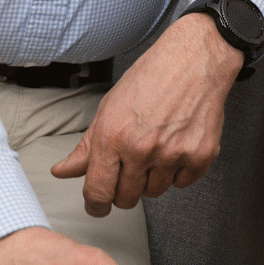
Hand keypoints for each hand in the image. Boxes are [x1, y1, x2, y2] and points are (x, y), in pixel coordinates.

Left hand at [50, 12, 241, 214]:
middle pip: (126, 198)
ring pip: (155, 192)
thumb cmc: (151, 77)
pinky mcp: (201, 155)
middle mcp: (141, 149)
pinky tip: (177, 146)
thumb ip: (86, 146)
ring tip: (157, 148)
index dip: (95, 205)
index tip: (98, 205)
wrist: (195, 58)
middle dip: (124, 189)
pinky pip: (182, 183)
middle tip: (131, 166)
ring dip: (152, 178)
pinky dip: (178, 171)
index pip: (98, 192)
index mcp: (112, 137)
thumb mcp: (109, 107)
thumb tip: (62, 171)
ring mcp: (173, 153)